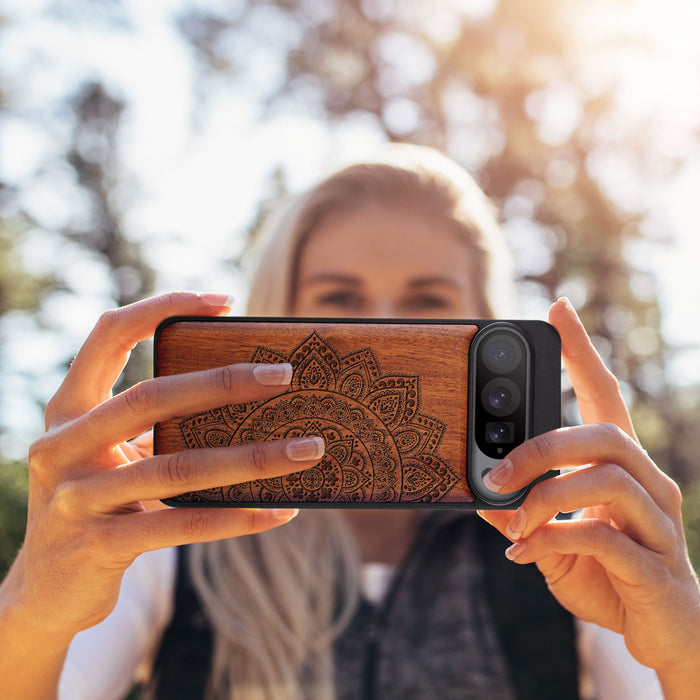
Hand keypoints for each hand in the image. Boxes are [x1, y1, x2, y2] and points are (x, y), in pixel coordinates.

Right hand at [3, 292, 324, 640]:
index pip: (108, 334)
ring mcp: (76, 498)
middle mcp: (62, 446)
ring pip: (177, 467)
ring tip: (308, 450)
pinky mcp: (98, 546)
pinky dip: (236, 517)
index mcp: (68, 410)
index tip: (224, 301)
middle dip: (223, 382)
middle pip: (151, 397)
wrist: (45, 591)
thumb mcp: (112, 455)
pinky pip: (182, 525)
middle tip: (284, 374)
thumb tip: (248, 398)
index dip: (162, 307)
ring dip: (253, 458)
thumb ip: (155, 427)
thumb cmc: (98, 504)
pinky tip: (280, 511)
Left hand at [478, 298, 699, 691]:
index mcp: (622, 468)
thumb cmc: (609, 577)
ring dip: (545, 497)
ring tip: (512, 522)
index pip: (605, 395)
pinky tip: (525, 554)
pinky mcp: (657, 567)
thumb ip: (523, 515)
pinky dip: (554, 540)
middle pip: (604, 434)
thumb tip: (480, 496)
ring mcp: (659, 524)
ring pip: (607, 479)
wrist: (664, 635)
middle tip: (495, 472)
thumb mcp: (554, 540)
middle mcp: (650, 484)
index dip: (582, 352)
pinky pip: (604, 538)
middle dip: (541, 447)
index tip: (558, 309)